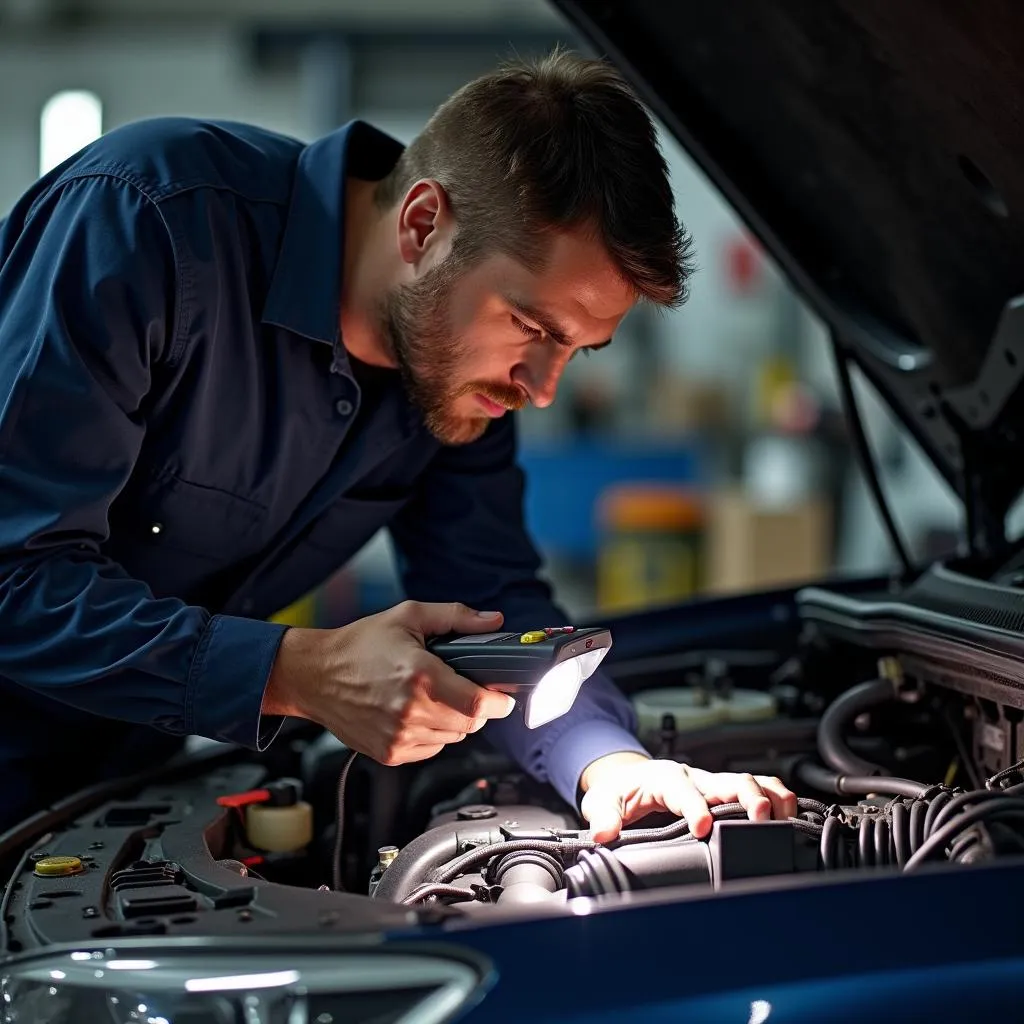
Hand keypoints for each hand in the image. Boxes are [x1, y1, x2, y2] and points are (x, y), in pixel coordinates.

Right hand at [263, 600, 515, 764]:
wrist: (315, 675)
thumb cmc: (359, 645)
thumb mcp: (408, 616)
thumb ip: (456, 617)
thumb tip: (493, 622)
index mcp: (420, 676)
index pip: (478, 704)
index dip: (499, 702)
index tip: (502, 695)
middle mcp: (411, 711)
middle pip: (471, 723)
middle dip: (478, 707)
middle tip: (465, 688)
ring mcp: (400, 736)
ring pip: (454, 737)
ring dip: (455, 720)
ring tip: (435, 696)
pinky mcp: (390, 753)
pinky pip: (433, 748)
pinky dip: (435, 733)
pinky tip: (418, 712)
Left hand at [579, 752, 796, 842]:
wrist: (625, 779)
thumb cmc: (618, 791)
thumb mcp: (601, 802)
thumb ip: (603, 817)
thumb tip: (605, 833)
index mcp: (664, 778)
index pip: (683, 790)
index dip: (695, 808)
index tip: (701, 827)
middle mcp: (693, 777)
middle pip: (727, 780)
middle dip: (746, 797)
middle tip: (760, 817)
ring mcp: (710, 783)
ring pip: (747, 782)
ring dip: (767, 796)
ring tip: (784, 816)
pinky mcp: (721, 792)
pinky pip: (754, 787)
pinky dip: (773, 797)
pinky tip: (788, 812)